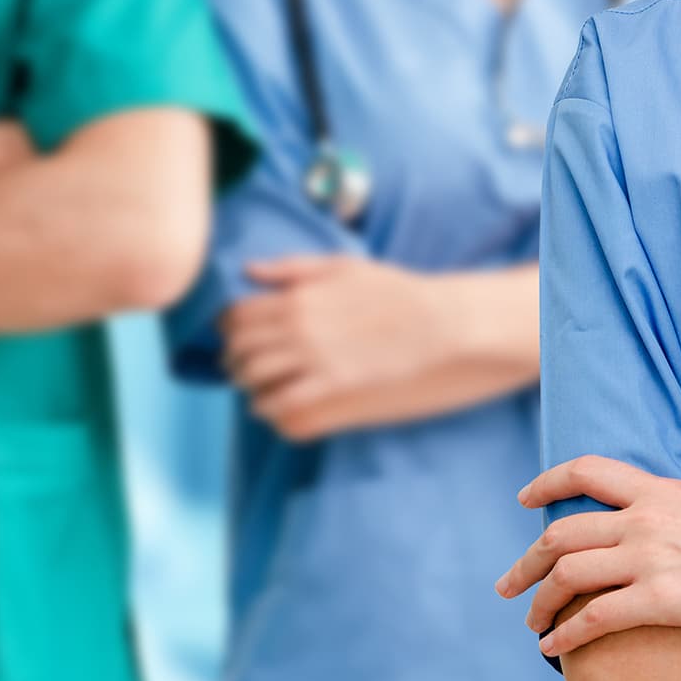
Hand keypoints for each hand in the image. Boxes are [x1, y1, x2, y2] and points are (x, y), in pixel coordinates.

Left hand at [220, 254, 450, 440]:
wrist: (448, 327)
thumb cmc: (404, 295)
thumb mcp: (347, 267)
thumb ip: (294, 268)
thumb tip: (250, 270)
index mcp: (298, 298)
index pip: (236, 318)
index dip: (231, 332)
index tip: (242, 341)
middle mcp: (298, 331)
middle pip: (240, 353)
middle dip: (239, 363)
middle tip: (251, 370)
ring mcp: (315, 364)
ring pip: (255, 384)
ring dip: (255, 390)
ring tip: (268, 392)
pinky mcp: (335, 392)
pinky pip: (282, 410)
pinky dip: (274, 412)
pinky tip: (283, 410)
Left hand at [495, 456, 680, 655]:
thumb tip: (676, 549)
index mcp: (665, 493)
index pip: (588, 470)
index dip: (548, 483)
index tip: (525, 499)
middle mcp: (649, 518)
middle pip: (561, 532)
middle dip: (526, 561)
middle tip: (508, 586)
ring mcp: (654, 557)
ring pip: (566, 574)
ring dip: (538, 603)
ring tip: (532, 626)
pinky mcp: (664, 599)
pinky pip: (592, 618)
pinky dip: (564, 636)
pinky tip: (554, 651)